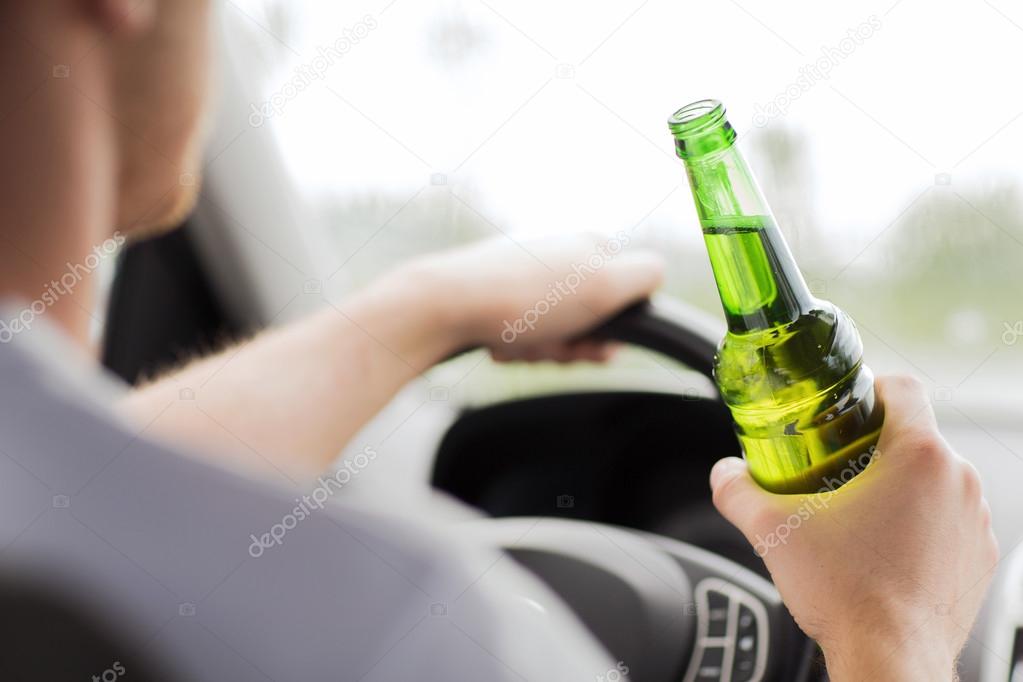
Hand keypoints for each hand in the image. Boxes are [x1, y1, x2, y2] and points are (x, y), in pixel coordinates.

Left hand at [397, 232, 663, 362]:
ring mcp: (525, 272)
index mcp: (589, 244)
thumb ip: (646, 276)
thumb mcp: (604, 284)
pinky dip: (514, 346)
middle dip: (572, 345)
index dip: (613, 328)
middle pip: (588, 320)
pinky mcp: (493, 294)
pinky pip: (520, 333)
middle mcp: (559, 253)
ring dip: (542, 349)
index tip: (595, 344)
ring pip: (554, 331)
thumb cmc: (524, 298)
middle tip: (550, 346)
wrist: (444, 305)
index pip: (626, 296)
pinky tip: (498, 345)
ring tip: (518, 344)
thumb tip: (655, 276)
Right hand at [709, 376, 997, 680]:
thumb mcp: (773, 530)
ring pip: (935, 478)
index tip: (844, 406)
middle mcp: (959, 481)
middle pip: (915, 434)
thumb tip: (724, 472)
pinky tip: (884, 546)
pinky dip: (921, 523)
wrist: (890, 659)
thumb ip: (737, 490)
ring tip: (858, 511)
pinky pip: (950, 519)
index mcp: (919, 456)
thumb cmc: (846, 594)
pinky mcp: (981, 556)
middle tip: (833, 465)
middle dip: (874, 444)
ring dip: (899, 485)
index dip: (867, 386)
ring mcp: (976, 521)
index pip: (901, 387)